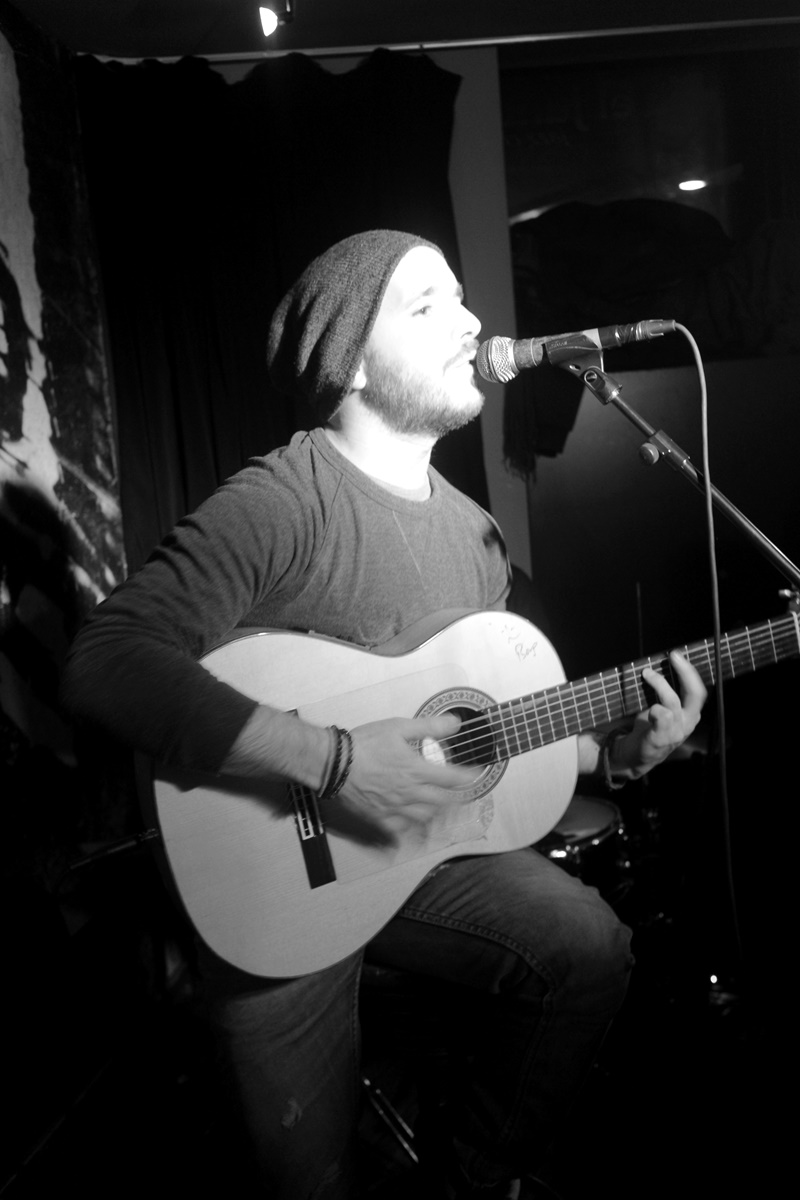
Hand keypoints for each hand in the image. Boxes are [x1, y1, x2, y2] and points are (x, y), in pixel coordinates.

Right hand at [332, 713, 479, 836]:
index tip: (477, 774)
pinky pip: (401, 829)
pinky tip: (413, 824)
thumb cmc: (364, 743)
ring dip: (437, 813)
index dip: (469, 777)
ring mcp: (394, 808)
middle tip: (464, 795)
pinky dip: (411, 827)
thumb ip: (429, 726)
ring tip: (441, 808)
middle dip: (457, 799)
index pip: (452, 778)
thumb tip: (455, 724)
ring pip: (424, 818)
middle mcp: (409, 793)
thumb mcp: (398, 727)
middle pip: (442, 802)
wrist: (334, 763)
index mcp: (416, 770)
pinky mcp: (379, 816)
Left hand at [614, 651, 706, 778]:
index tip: (677, 654)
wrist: (638, 755)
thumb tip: (658, 664)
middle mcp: (688, 721)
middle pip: (695, 694)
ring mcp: (676, 731)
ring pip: (673, 701)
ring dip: (660, 684)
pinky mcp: (660, 738)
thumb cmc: (652, 727)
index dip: (689, 671)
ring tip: (647, 673)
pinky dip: (656, 710)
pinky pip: (662, 719)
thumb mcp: (665, 709)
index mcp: (691, 713)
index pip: (698, 690)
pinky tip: (651, 707)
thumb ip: (666, 692)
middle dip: (685, 672)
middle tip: (673, 656)